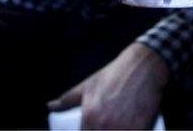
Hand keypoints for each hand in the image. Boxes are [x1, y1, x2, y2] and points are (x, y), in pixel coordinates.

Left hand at [47, 43, 168, 128]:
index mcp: (90, 117)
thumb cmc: (113, 75)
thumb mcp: (88, 86)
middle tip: (106, 126)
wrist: (142, 68)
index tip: (91, 129)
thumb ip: (67, 99)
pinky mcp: (141, 129)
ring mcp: (124, 129)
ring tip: (116, 126)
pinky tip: (130, 128)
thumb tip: (50, 106)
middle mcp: (105, 125)